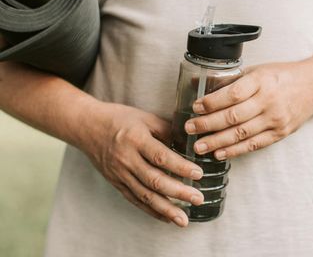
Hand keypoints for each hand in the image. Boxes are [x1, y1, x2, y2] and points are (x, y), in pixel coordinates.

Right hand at [79, 102, 203, 226]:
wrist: (88, 127)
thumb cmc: (119, 118)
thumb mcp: (144, 118)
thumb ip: (166, 130)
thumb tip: (187, 143)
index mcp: (136, 139)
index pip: (161, 157)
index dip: (180, 167)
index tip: (198, 174)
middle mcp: (127, 159)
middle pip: (155, 180)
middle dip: (178, 192)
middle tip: (198, 198)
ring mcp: (120, 173)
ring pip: (145, 195)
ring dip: (166, 209)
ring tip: (184, 219)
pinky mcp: (116, 183)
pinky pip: (134, 200)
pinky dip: (151, 210)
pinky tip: (166, 217)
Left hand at [184, 62, 312, 159]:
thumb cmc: (281, 76)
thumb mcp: (256, 70)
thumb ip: (230, 79)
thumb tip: (197, 81)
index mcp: (261, 81)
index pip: (232, 94)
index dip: (212, 103)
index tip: (196, 107)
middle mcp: (268, 101)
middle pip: (233, 116)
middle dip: (208, 124)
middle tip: (190, 128)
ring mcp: (275, 119)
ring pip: (242, 133)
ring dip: (217, 141)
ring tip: (199, 146)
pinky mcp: (280, 133)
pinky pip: (254, 144)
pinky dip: (235, 150)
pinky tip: (219, 153)